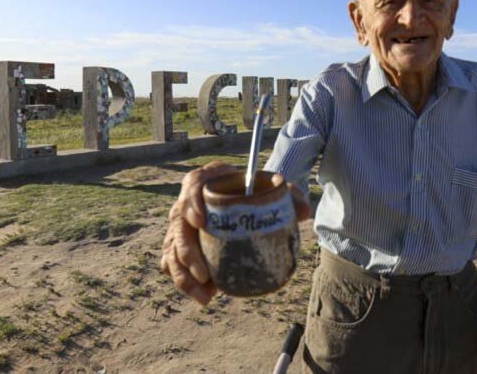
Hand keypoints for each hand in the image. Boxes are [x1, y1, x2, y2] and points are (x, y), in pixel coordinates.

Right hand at [160, 161, 311, 304]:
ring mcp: (181, 225)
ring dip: (184, 275)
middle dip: (187, 251)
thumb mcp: (271, 187)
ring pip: (172, 249)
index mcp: (206, 180)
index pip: (192, 185)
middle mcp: (187, 202)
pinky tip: (204, 296)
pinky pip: (172, 263)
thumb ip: (288, 194)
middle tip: (204, 274)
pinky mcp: (180, 244)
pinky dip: (185, 282)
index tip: (201, 221)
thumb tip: (304, 212)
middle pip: (177, 224)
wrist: (243, 197)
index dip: (191, 202)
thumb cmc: (253, 190)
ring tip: (206, 295)